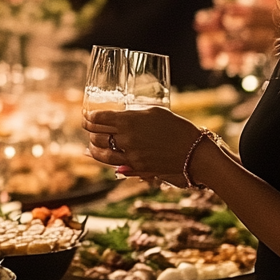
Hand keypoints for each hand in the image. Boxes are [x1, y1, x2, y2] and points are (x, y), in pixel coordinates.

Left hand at [82, 106, 203, 183]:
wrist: (193, 151)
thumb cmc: (176, 126)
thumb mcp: (154, 111)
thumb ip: (133, 114)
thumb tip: (119, 118)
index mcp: (128, 121)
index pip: (98, 118)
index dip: (89, 116)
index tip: (87, 115)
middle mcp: (126, 138)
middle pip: (96, 135)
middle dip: (89, 129)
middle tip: (87, 125)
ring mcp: (130, 155)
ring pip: (100, 153)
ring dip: (93, 146)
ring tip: (91, 143)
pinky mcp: (136, 168)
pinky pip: (113, 165)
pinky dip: (104, 159)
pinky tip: (101, 156)